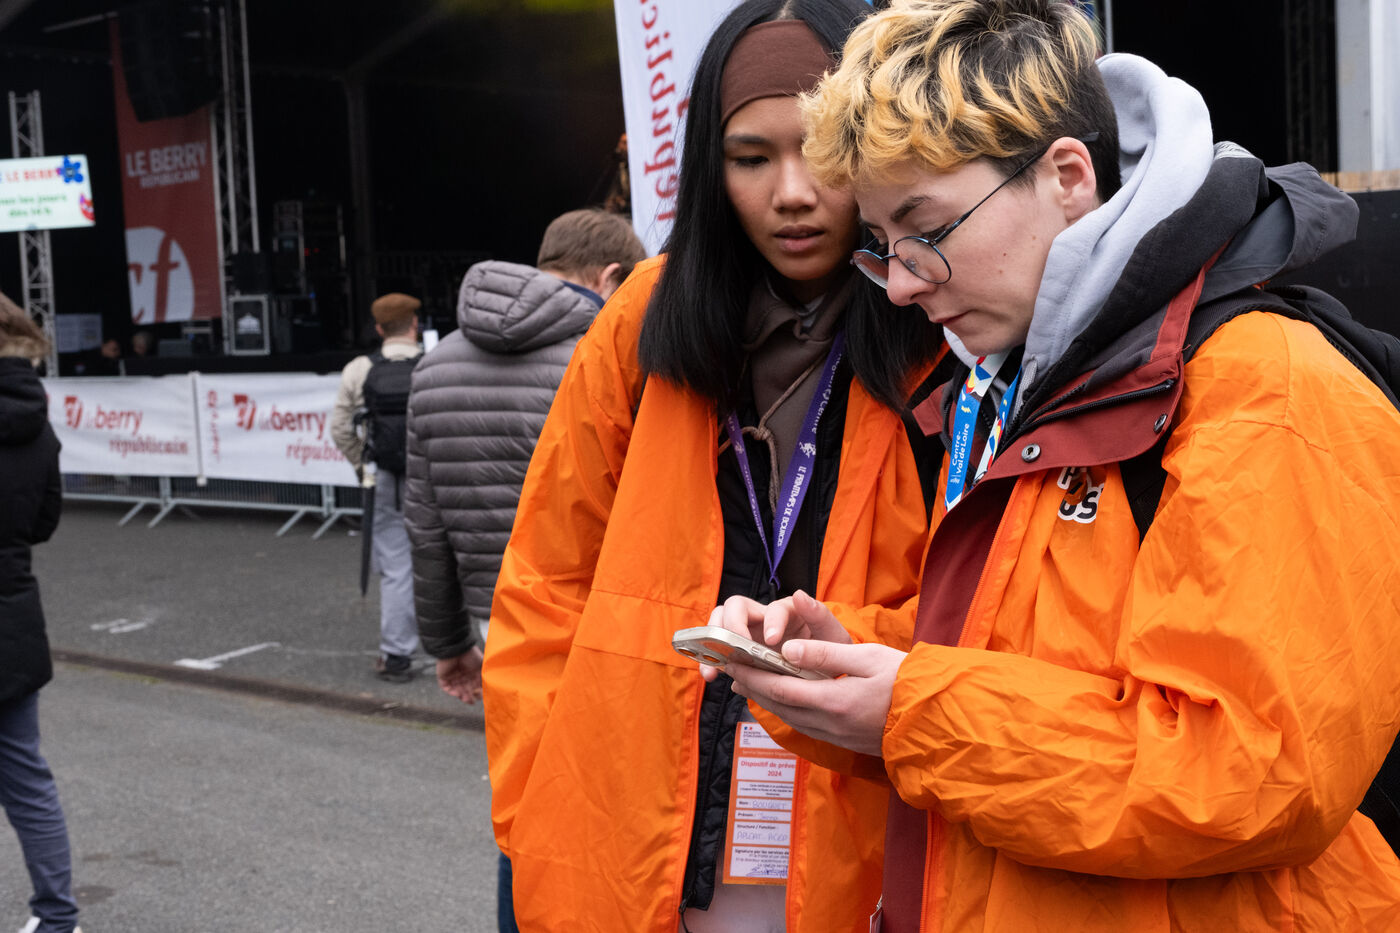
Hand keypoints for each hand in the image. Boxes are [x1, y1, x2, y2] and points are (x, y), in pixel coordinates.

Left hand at [436, 646, 483, 704]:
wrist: (457, 647)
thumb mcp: (481, 666)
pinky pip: (447, 687)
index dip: (476, 692)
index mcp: (471, 673)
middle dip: (469, 696)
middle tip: (472, 701)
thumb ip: (484, 677)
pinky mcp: (443, 677)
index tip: (479, 695)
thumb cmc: (471, 655)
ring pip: (457, 690)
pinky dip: (452, 692)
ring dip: (461, 696)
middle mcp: (462, 675)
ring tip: (466, 699)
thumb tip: (487, 690)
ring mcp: (452, 676)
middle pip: (465, 690)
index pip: (473, 686)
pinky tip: (458, 694)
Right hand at [699, 590, 851, 682]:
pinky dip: (710, 660)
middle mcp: (763, 617)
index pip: (774, 608)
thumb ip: (820, 616)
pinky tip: (712, 676)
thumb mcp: (834, 636)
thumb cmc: (829, 650)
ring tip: (713, 669)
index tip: (773, 641)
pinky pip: (717, 648)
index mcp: (788, 610)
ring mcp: (747, 632)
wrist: (822, 673)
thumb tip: (800, 595)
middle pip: (735, 606)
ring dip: (711, 643)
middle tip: (735, 651)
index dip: (771, 622)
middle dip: (730, 626)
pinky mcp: (738, 650)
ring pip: (719, 623)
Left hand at [715, 591, 902, 756]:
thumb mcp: (868, 658)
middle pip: (778, 705)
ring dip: (765, 699)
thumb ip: (825, 654)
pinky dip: (785, 709)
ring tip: (747, 683)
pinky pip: (804, 724)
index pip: (780, 687)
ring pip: (789, 717)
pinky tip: (782, 700)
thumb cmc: (907, 683)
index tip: (731, 661)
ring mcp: (836, 735)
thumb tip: (788, 648)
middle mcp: (829, 723)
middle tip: (730, 669)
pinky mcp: (843, 740)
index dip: (752, 674)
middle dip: (752, 686)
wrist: (937, 721)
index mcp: (833, 700)